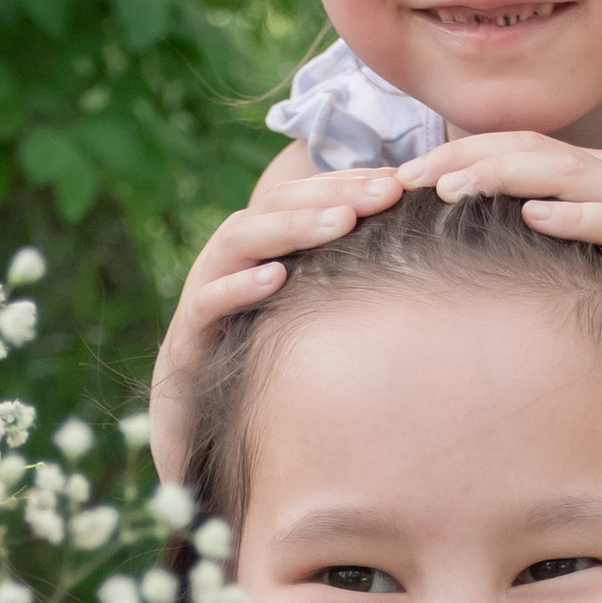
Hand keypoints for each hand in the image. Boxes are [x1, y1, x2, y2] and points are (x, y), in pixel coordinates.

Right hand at [147, 160, 402, 481]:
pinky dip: (238, 286)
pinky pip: (208, 302)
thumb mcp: (305, 317)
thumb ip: (340, 283)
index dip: (347, 182)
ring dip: (292, 227)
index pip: (303, 195)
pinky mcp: (186, 338)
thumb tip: (415, 261)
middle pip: (275, 205)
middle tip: (384, 192)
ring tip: (341, 221)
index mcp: (261, 247)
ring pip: (239, 240)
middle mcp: (230, 261)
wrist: (192, 422)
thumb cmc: (259, 361)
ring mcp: (204, 293)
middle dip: (332, 194)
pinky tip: (276, 277)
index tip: (400, 181)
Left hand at [393, 131, 601, 376]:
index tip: (402, 179)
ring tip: (451, 191)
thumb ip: (557, 243)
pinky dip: (577, 215)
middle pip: (530, 151)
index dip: (459, 156)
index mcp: (600, 177)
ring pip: (566, 174)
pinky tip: (535, 219)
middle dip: (464, 159)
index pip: (517, 151)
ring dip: (505, 177)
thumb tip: (491, 252)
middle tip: (404, 180)